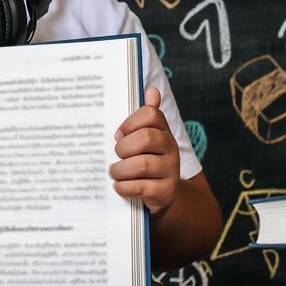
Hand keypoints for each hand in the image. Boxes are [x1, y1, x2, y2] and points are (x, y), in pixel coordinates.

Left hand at [109, 87, 179, 214]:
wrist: (162, 195)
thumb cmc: (147, 161)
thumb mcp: (146, 139)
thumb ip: (146, 117)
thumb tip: (152, 90)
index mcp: (164, 131)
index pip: (151, 114)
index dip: (130, 122)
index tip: (119, 135)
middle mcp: (171, 148)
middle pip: (146, 138)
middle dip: (124, 147)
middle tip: (117, 155)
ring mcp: (171, 171)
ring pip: (141, 164)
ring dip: (120, 169)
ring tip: (114, 172)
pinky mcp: (165, 192)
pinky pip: (140, 187)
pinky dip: (124, 186)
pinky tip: (119, 185)